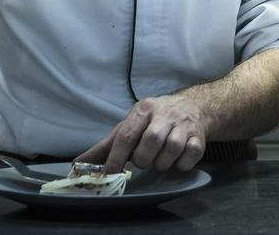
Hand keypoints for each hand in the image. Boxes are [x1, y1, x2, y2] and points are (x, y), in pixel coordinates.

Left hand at [76, 95, 205, 173]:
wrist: (193, 107)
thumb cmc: (155, 119)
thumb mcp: (130, 125)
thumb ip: (107, 145)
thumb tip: (79, 163)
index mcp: (144, 110)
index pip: (127, 134)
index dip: (117, 156)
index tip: (110, 172)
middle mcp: (165, 114)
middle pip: (151, 141)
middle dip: (144, 159)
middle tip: (144, 161)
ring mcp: (184, 125)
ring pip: (172, 149)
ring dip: (162, 162)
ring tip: (159, 161)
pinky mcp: (200, 136)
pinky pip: (191, 155)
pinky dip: (182, 164)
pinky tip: (177, 161)